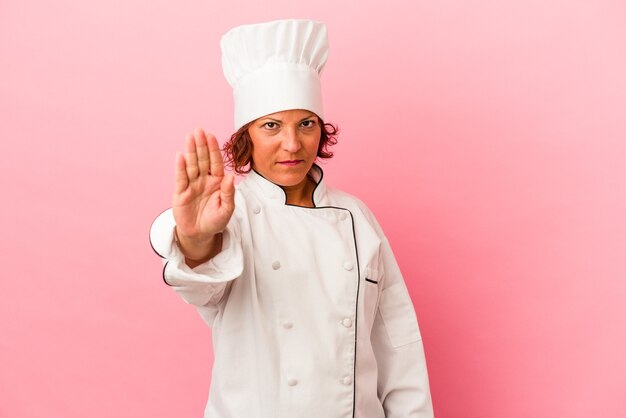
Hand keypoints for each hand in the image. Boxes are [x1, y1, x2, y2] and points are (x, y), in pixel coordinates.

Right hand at [172, 129, 234, 260]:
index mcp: (218, 182)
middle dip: (201, 145)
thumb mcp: (227, 209)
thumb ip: (229, 192)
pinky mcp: (180, 192)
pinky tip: (180, 156)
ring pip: (192, 165)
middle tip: (199, 130)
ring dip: (191, 151)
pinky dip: (180, 167)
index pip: (216, 162)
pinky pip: (181, 178)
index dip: (214, 149)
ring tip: (190, 137)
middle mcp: (204, 180)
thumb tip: (231, 176)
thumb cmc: (216, 221)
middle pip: (203, 160)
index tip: (211, 136)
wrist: (200, 234)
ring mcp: (192, 185)